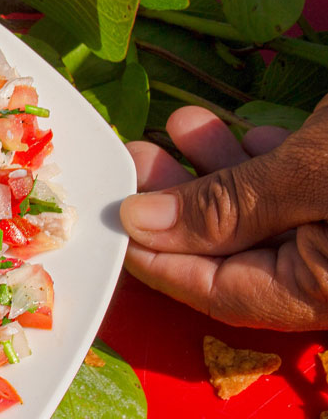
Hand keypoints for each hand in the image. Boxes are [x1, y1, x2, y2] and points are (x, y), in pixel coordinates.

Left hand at [120, 102, 327, 330]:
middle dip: (181, 201)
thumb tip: (143, 222)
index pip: (219, 293)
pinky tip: (237, 131)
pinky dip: (264, 161)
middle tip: (137, 159)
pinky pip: (301, 190)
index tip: (111, 221)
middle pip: (238, 251)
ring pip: (267, 214)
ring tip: (179, 126)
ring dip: (218, 170)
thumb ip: (227, 205)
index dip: (157, 257)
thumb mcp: (309, 175)